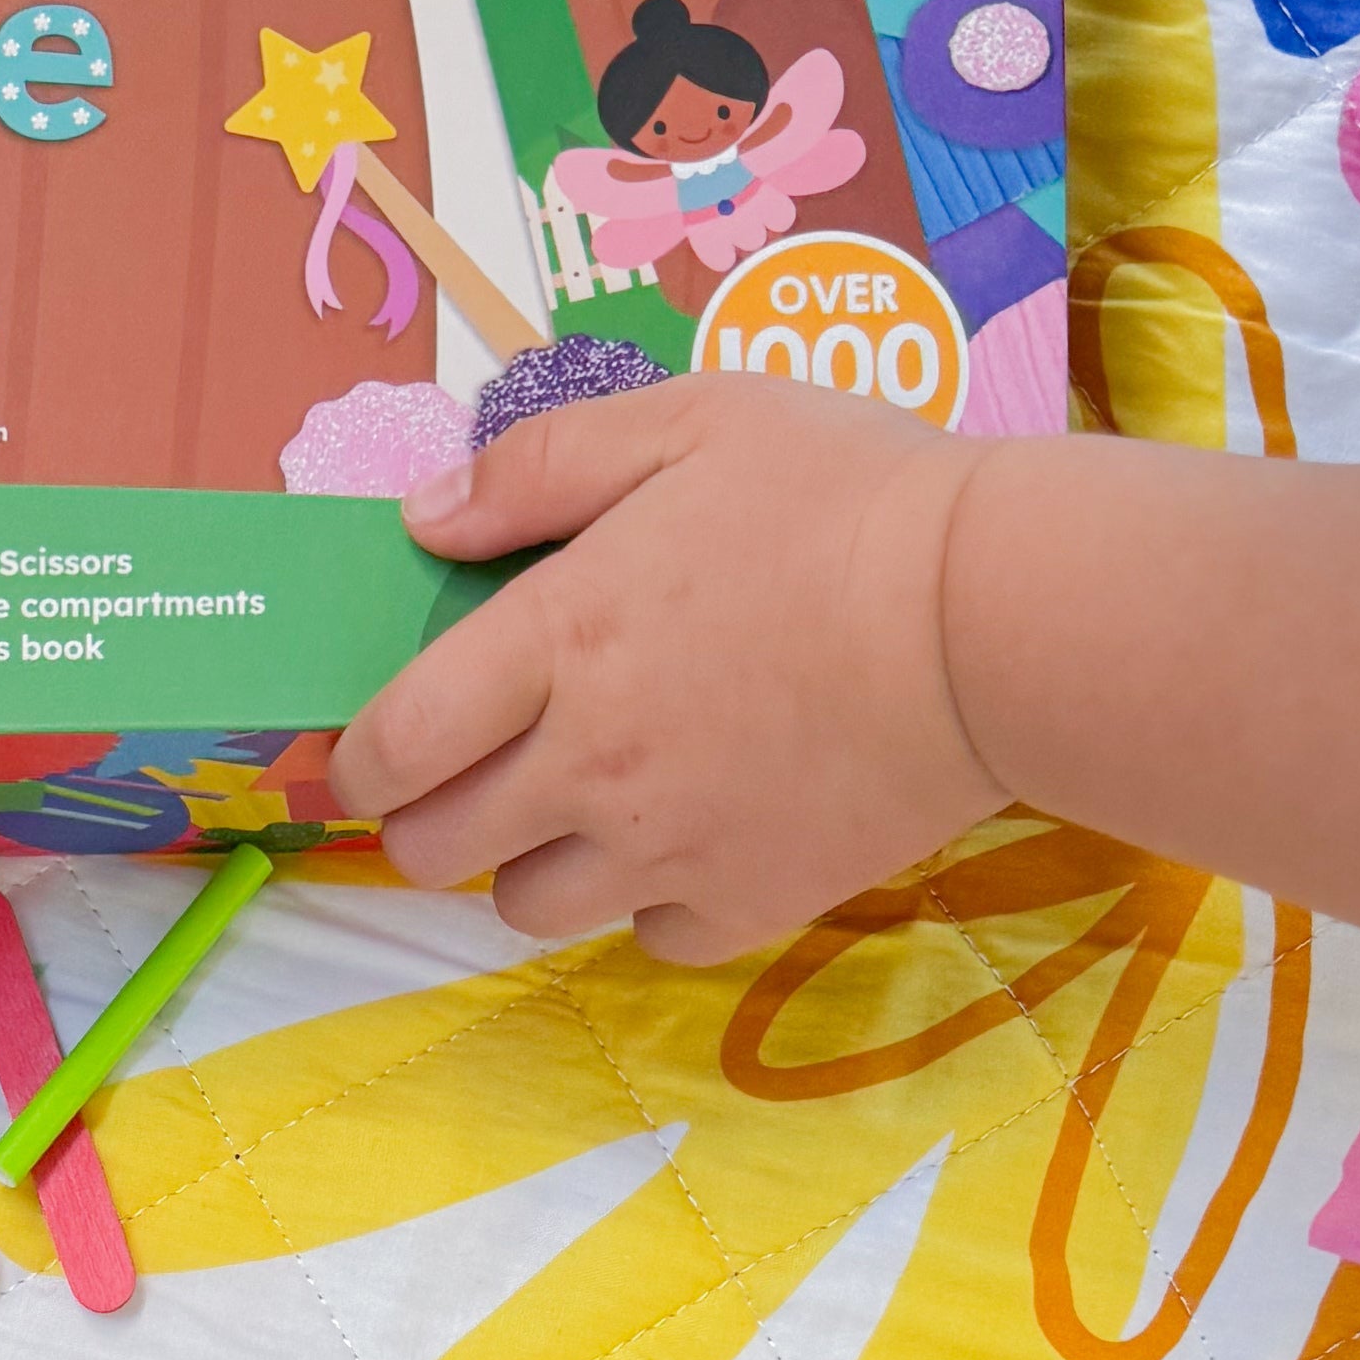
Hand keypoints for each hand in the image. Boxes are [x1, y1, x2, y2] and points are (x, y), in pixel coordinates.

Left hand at [335, 370, 1004, 954]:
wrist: (999, 618)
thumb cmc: (848, 496)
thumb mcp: (688, 423)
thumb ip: (537, 468)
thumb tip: (423, 518)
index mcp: (558, 642)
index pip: (394, 746)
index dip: (360, 764)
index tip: (374, 752)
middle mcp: (590, 766)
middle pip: (437, 851)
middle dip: (429, 819)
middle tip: (475, 771)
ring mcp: (666, 850)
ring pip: (526, 910)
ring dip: (529, 864)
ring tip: (583, 804)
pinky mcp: (748, 905)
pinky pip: (649, 936)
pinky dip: (647, 901)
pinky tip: (687, 836)